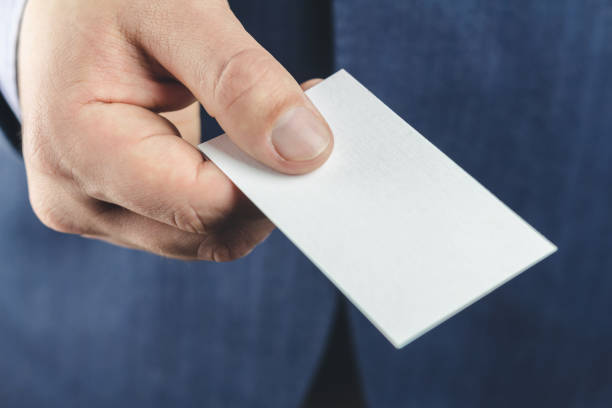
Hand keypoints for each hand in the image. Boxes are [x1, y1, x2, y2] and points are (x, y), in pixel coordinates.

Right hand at [18, 0, 332, 260]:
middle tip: (306, 131)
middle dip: (268, 190)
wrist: (64, 8)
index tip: (318, 139)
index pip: (203, 205)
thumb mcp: (176, 12)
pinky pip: (195, 224)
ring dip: (253, 194)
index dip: (272, 182)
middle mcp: (79, 198)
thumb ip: (241, 83)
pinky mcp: (123, 208)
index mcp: (78, 149)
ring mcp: (99, 209)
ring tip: (274, 134)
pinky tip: (247, 150)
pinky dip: (233, 194)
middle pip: (208, 233)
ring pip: (207, 236)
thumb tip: (306, 151)